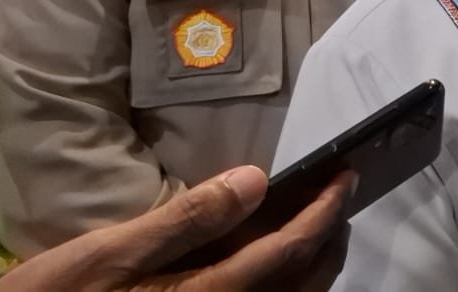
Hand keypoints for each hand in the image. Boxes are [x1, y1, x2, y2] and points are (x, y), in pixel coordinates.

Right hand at [0, 166, 351, 291]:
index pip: (290, 250)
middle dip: (329, 238)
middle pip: (304, 282)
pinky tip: (264, 258)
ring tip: (311, 221)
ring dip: (310, 263)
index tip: (347, 176)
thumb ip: (187, 218)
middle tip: (337, 195)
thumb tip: (254, 180)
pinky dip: (279, 282)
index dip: (325, 211)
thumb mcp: (110, 253)